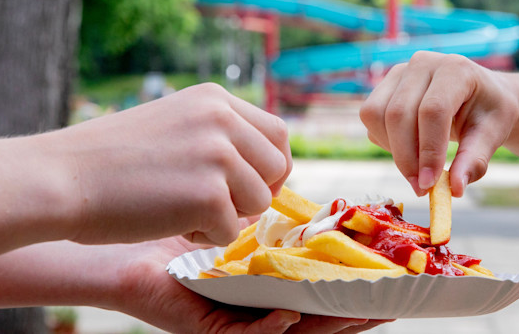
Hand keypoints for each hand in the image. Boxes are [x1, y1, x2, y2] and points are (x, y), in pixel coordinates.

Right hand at [47, 83, 291, 244]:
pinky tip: (169, 222)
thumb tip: (262, 166)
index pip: (277, 133)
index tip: (253, 185)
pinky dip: (205, 237)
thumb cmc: (107, 160)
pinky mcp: (209, 196)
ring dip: (229, 216)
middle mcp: (222, 119)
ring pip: (260, 202)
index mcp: (215, 98)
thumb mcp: (173, 123)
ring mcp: (218, 156)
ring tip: (185, 211)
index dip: (270, 166)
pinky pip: (231, 230)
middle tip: (221, 206)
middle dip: (256, 193)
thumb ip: (216, 135)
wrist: (58, 178)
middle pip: (278, 167)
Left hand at [111, 237, 392, 332]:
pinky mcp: (209, 330)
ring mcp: (237, 322)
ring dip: (327, 327)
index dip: (358, 289)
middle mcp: (259, 308)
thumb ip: (265, 221)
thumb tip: (299, 198)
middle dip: (356, 314)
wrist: (124, 246)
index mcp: (271, 285)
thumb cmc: (176, 232)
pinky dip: (269, 327)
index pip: (323, 290)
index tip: (394, 279)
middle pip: (318, 316)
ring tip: (357, 317)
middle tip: (391, 306)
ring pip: (294, 332)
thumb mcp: (231, 224)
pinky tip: (290, 314)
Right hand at [360, 52, 518, 196]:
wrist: (480, 95)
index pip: (433, 111)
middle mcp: (422, 63)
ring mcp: (399, 72)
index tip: (430, 184)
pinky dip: (385, 142)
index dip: (428, 150)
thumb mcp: (493, 135)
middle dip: (406, 158)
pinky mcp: (385, 85)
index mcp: (455, 69)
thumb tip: (454, 189)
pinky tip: (410, 149)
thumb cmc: (488, 113)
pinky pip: (370, 118)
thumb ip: (475, 160)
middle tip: (420, 188)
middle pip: (398, 114)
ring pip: (376, 115)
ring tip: (417, 167)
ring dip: (392, 150)